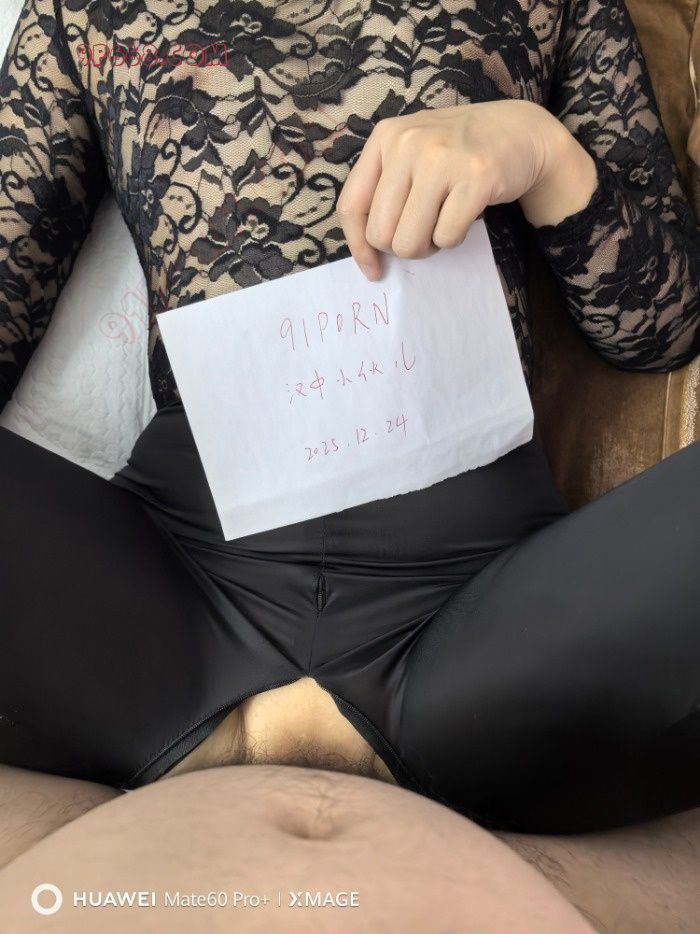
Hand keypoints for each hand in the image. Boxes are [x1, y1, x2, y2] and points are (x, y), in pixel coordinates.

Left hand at [335, 99, 578, 279]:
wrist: (518, 131)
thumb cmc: (456, 152)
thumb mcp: (410, 154)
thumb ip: (383, 191)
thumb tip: (367, 255)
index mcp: (385, 137)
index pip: (351, 206)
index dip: (359, 247)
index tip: (372, 269)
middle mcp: (408, 143)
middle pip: (381, 234)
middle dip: (402, 245)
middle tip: (423, 230)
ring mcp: (442, 159)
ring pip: (409, 242)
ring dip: (427, 245)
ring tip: (442, 222)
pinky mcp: (475, 178)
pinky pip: (446, 238)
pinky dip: (454, 238)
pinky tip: (464, 214)